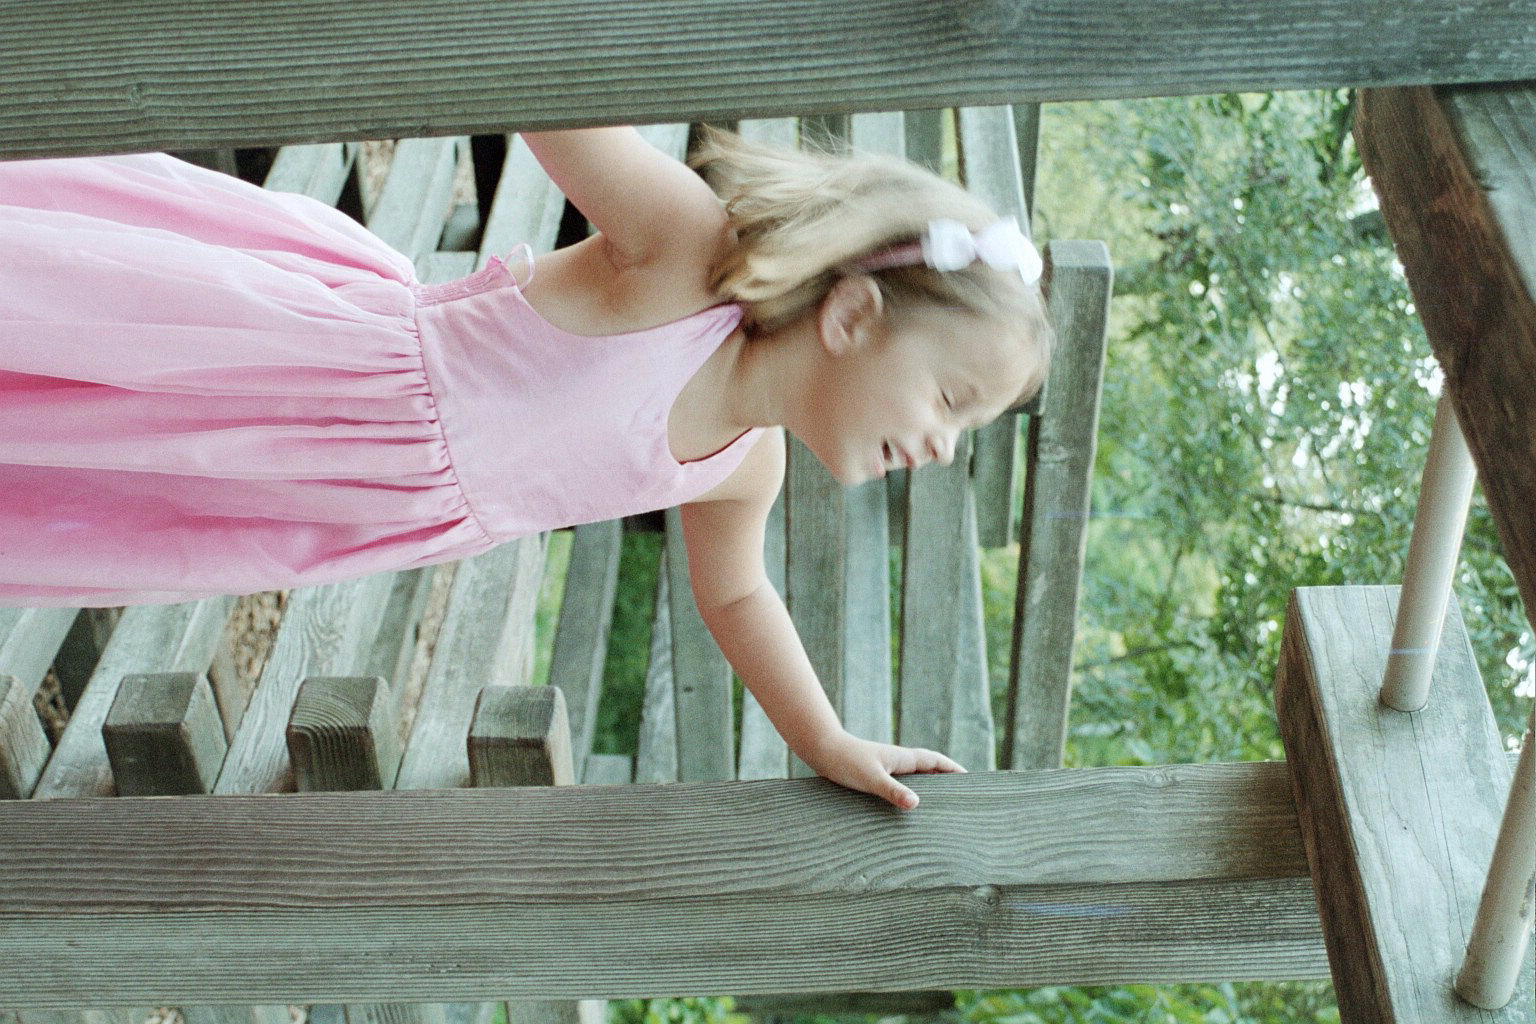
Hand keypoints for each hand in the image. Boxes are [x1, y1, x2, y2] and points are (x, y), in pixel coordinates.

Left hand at [799, 729, 965, 810]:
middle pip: (928, 769)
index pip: (935, 760)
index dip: (952, 769)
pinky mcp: (874, 775)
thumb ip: (893, 791)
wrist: (822, 751)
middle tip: (959, 796)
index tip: (969, 778)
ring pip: (914, 777)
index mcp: (903, 758)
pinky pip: (899, 784)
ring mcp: (886, 767)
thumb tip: (916, 804)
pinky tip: (904, 808)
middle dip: (944, 779)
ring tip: (937, 806)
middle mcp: (898, 761)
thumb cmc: (847, 761)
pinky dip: (907, 793)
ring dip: (926, 787)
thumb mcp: (872, 778)